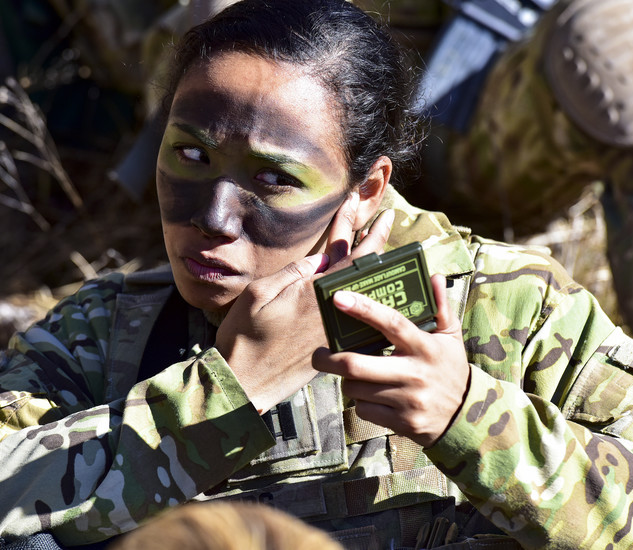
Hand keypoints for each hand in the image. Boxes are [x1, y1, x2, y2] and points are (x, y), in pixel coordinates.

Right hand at [216, 195, 393, 412]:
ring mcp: (338, 331)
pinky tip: (377, 293)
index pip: (345, 251)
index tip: (357, 200)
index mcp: (315, 293)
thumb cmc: (244, 337)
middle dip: (377, 239)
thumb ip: (294, 273)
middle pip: (365, 270)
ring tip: (386, 248)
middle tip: (388, 217)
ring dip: (377, 269)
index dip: (353, 223)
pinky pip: (362, 321)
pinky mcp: (336, 350)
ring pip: (367, 293)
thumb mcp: (259, 294)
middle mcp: (334, 312)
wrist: (244, 384)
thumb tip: (321, 258)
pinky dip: (372, 301)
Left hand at [312, 274, 470, 446]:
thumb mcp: (451, 337)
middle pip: (356, 365)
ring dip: (347, 380)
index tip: (338, 298)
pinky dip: (360, 402)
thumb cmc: (450, 367)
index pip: (391, 323)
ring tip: (354, 374)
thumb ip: (440, 307)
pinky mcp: (401, 422)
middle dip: (328, 359)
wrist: (468, 416)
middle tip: (318, 354)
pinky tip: (371, 396)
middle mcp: (415, 374)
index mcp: (425, 347)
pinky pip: (363, 410)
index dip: (363, 309)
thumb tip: (434, 277)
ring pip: (355, 389)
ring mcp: (407, 401)